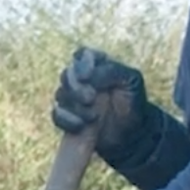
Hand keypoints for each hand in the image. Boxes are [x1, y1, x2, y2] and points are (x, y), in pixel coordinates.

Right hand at [51, 47, 163, 169]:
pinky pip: (56, 114)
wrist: (131, 134)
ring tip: (94, 117)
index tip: (86, 77)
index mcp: (98, 66)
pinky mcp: (67, 117)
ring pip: (60, 94)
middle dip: (76, 88)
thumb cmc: (133, 104)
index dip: (81, 64)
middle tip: (91, 99)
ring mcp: (72, 98)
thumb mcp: (132, 81)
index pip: (82, 55)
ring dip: (75, 106)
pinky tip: (81, 126)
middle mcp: (82, 79)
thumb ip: (112, 71)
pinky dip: (66, 120)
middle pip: (67, 74)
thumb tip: (87, 77)